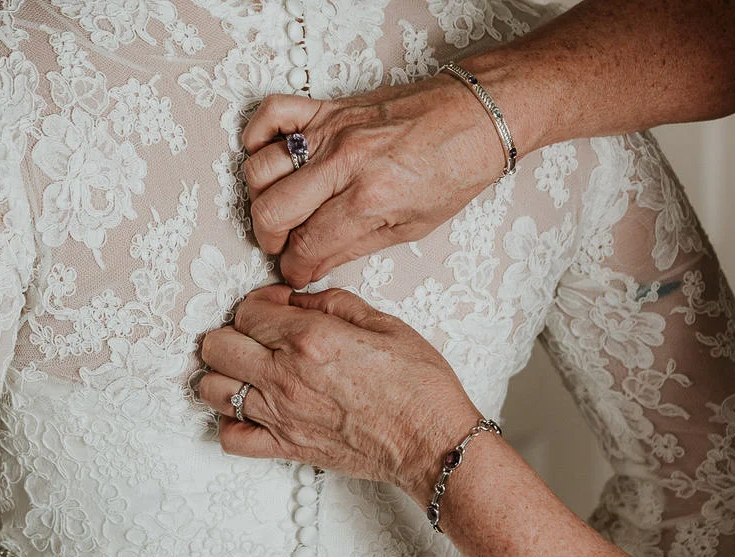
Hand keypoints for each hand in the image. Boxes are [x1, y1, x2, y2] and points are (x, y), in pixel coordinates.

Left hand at [198, 284, 480, 503]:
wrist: (431, 443)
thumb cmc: (418, 387)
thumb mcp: (385, 324)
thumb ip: (334, 303)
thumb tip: (299, 298)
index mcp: (310, 338)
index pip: (247, 310)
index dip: (259, 303)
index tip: (277, 307)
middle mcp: (286, 375)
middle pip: (216, 346)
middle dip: (232, 333)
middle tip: (257, 336)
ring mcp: (280, 414)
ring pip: (212, 389)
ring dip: (224, 374)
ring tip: (248, 371)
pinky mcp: (285, 447)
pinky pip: (231, 437)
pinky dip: (230, 422)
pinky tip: (250, 410)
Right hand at [241, 76, 506, 287]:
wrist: (477, 117)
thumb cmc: (454, 169)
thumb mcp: (412, 226)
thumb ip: (354, 247)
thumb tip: (314, 265)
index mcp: (370, 198)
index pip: (307, 245)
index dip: (294, 268)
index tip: (295, 273)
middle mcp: (345, 162)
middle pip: (272, 211)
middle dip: (270, 241)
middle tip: (283, 248)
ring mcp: (332, 129)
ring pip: (260, 169)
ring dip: (261, 199)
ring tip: (280, 211)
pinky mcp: (328, 106)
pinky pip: (271, 114)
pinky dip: (257, 137)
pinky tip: (271, 160)